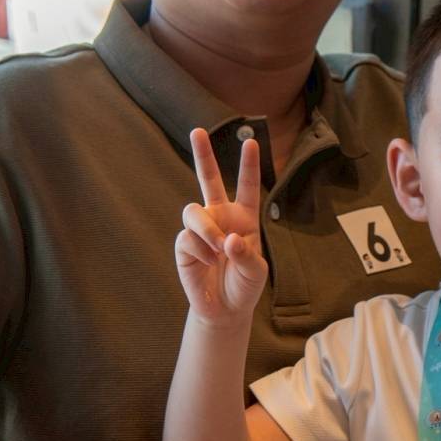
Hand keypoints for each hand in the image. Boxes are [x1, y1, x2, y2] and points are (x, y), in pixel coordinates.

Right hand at [176, 127, 267, 326]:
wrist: (225, 309)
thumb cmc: (245, 286)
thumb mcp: (256, 272)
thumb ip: (246, 254)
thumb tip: (227, 238)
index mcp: (243, 218)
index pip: (246, 186)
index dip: (248, 165)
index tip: (251, 141)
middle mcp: (219, 217)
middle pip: (208, 179)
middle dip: (203, 155)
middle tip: (197, 131)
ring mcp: (200, 230)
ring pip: (193, 212)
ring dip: (207, 230)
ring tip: (218, 251)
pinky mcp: (184, 246)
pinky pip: (186, 238)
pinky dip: (200, 250)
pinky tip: (208, 263)